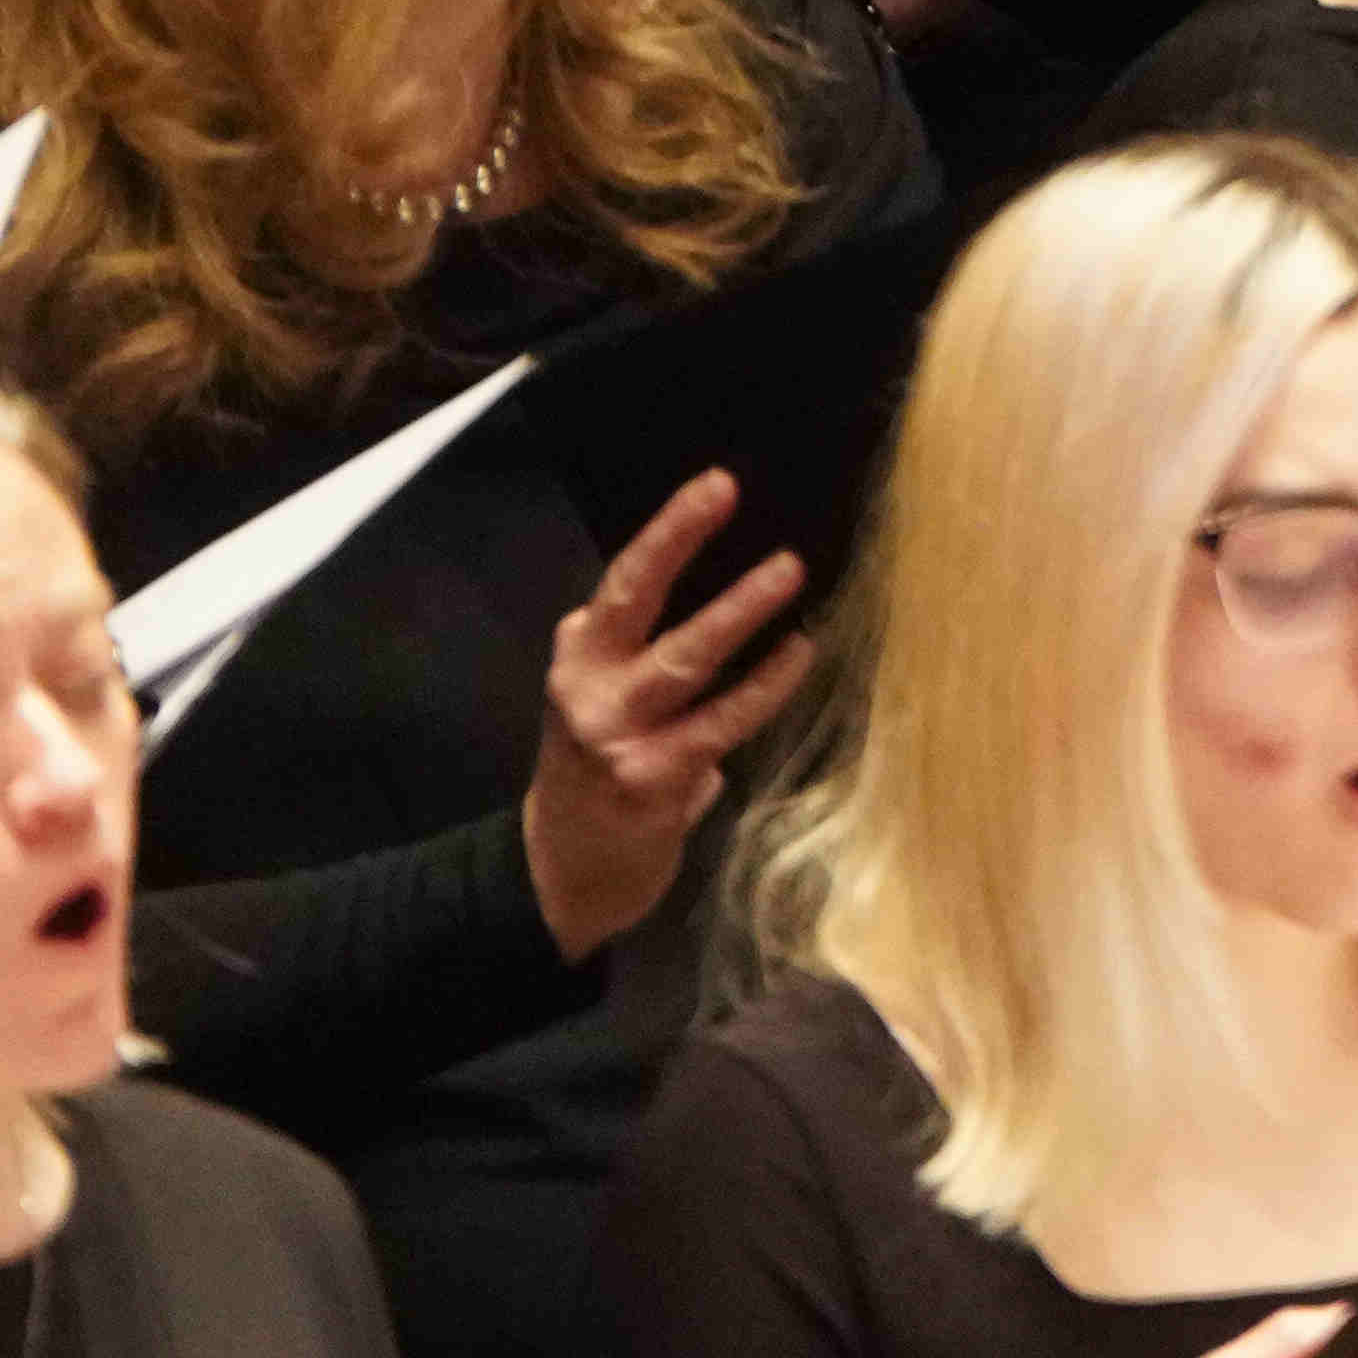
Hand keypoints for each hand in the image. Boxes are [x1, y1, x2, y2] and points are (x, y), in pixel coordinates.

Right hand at [522, 469, 817, 953]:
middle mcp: (588, 684)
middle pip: (638, 598)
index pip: (626, 578)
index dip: (671, 529)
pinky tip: (797, 656)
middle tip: (731, 494)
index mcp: (580, 652)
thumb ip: (647, 655)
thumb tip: (741, 600)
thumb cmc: (599, 772)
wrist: (560, 872)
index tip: (717, 486)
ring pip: (686, 659)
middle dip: (682, 541)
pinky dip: (763, 688)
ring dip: (740, 613)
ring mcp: (617, 732)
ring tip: (789, 573)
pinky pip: (719, 724)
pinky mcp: (651, 778)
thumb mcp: (604, 699)